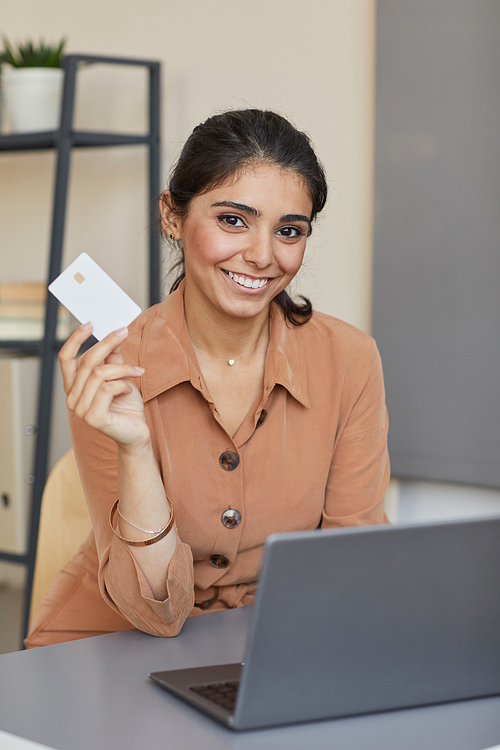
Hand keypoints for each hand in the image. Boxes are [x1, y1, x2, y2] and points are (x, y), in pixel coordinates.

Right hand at [59, 323, 149, 449]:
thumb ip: (114, 357)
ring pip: (100, 374)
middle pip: (87, 361)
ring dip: (123, 368)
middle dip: (107, 343)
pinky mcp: (93, 418)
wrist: (136, 432)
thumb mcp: (120, 376)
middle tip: (124, 332)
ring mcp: (80, 409)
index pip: (65, 359)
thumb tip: (114, 333)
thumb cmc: (126, 405)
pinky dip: (123, 385)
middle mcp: (72, 397)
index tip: (90, 324)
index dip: (75, 339)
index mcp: (74, 386)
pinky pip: (108, 389)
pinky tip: (130, 391)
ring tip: (138, 371)